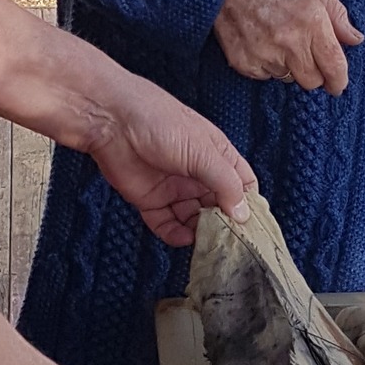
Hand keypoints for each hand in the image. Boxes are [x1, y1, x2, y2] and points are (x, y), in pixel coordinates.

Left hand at [84, 75, 255, 245]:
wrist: (111, 121)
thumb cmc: (159, 121)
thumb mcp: (203, 151)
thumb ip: (225, 183)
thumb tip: (242, 214)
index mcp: (216, 155)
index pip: (242, 184)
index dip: (248, 205)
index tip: (254, 227)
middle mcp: (197, 173)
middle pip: (219, 206)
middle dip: (225, 225)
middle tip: (231, 243)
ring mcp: (174, 188)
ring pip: (194, 219)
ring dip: (201, 232)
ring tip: (207, 244)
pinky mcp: (150, 200)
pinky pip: (167, 224)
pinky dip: (175, 235)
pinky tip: (184, 238)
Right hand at [214, 0, 362, 94]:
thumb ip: (336, 13)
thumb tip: (354, 38)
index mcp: (311, 21)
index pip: (334, 65)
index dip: (339, 80)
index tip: (338, 84)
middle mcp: (289, 42)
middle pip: (311, 81)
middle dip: (315, 72)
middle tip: (307, 54)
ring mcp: (263, 54)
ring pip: (287, 78)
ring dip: (289, 66)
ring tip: (279, 38)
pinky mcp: (242, 61)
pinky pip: (264, 75)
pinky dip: (267, 64)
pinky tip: (261, 40)